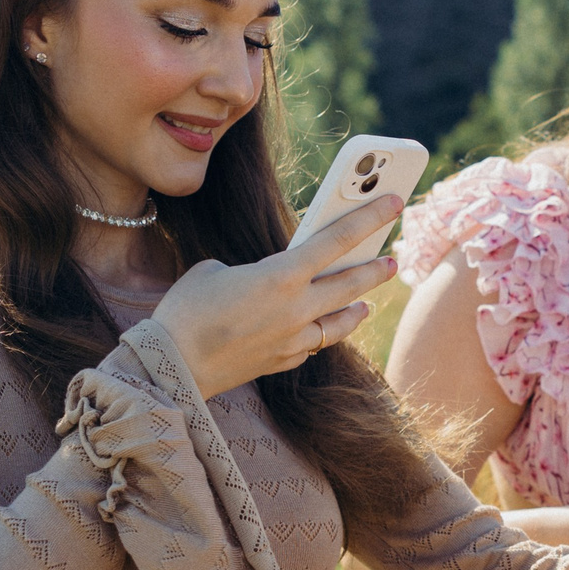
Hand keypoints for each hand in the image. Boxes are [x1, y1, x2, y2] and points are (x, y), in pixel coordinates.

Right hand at [152, 195, 402, 398]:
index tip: (396, 203)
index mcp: (282, 274)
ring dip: (356, 309)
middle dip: (375, 270)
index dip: (370, 217)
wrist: (172, 366)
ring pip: (340, 322)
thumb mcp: (215, 271)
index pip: (338, 239)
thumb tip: (263, 284)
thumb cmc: (186, 310)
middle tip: (391, 260)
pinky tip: (321, 330)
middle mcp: (297, 308)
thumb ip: (251, 272)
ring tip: (366, 303)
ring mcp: (294, 339)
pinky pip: (313, 345)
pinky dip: (320, 334)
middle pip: (351, 284)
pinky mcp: (283, 362)